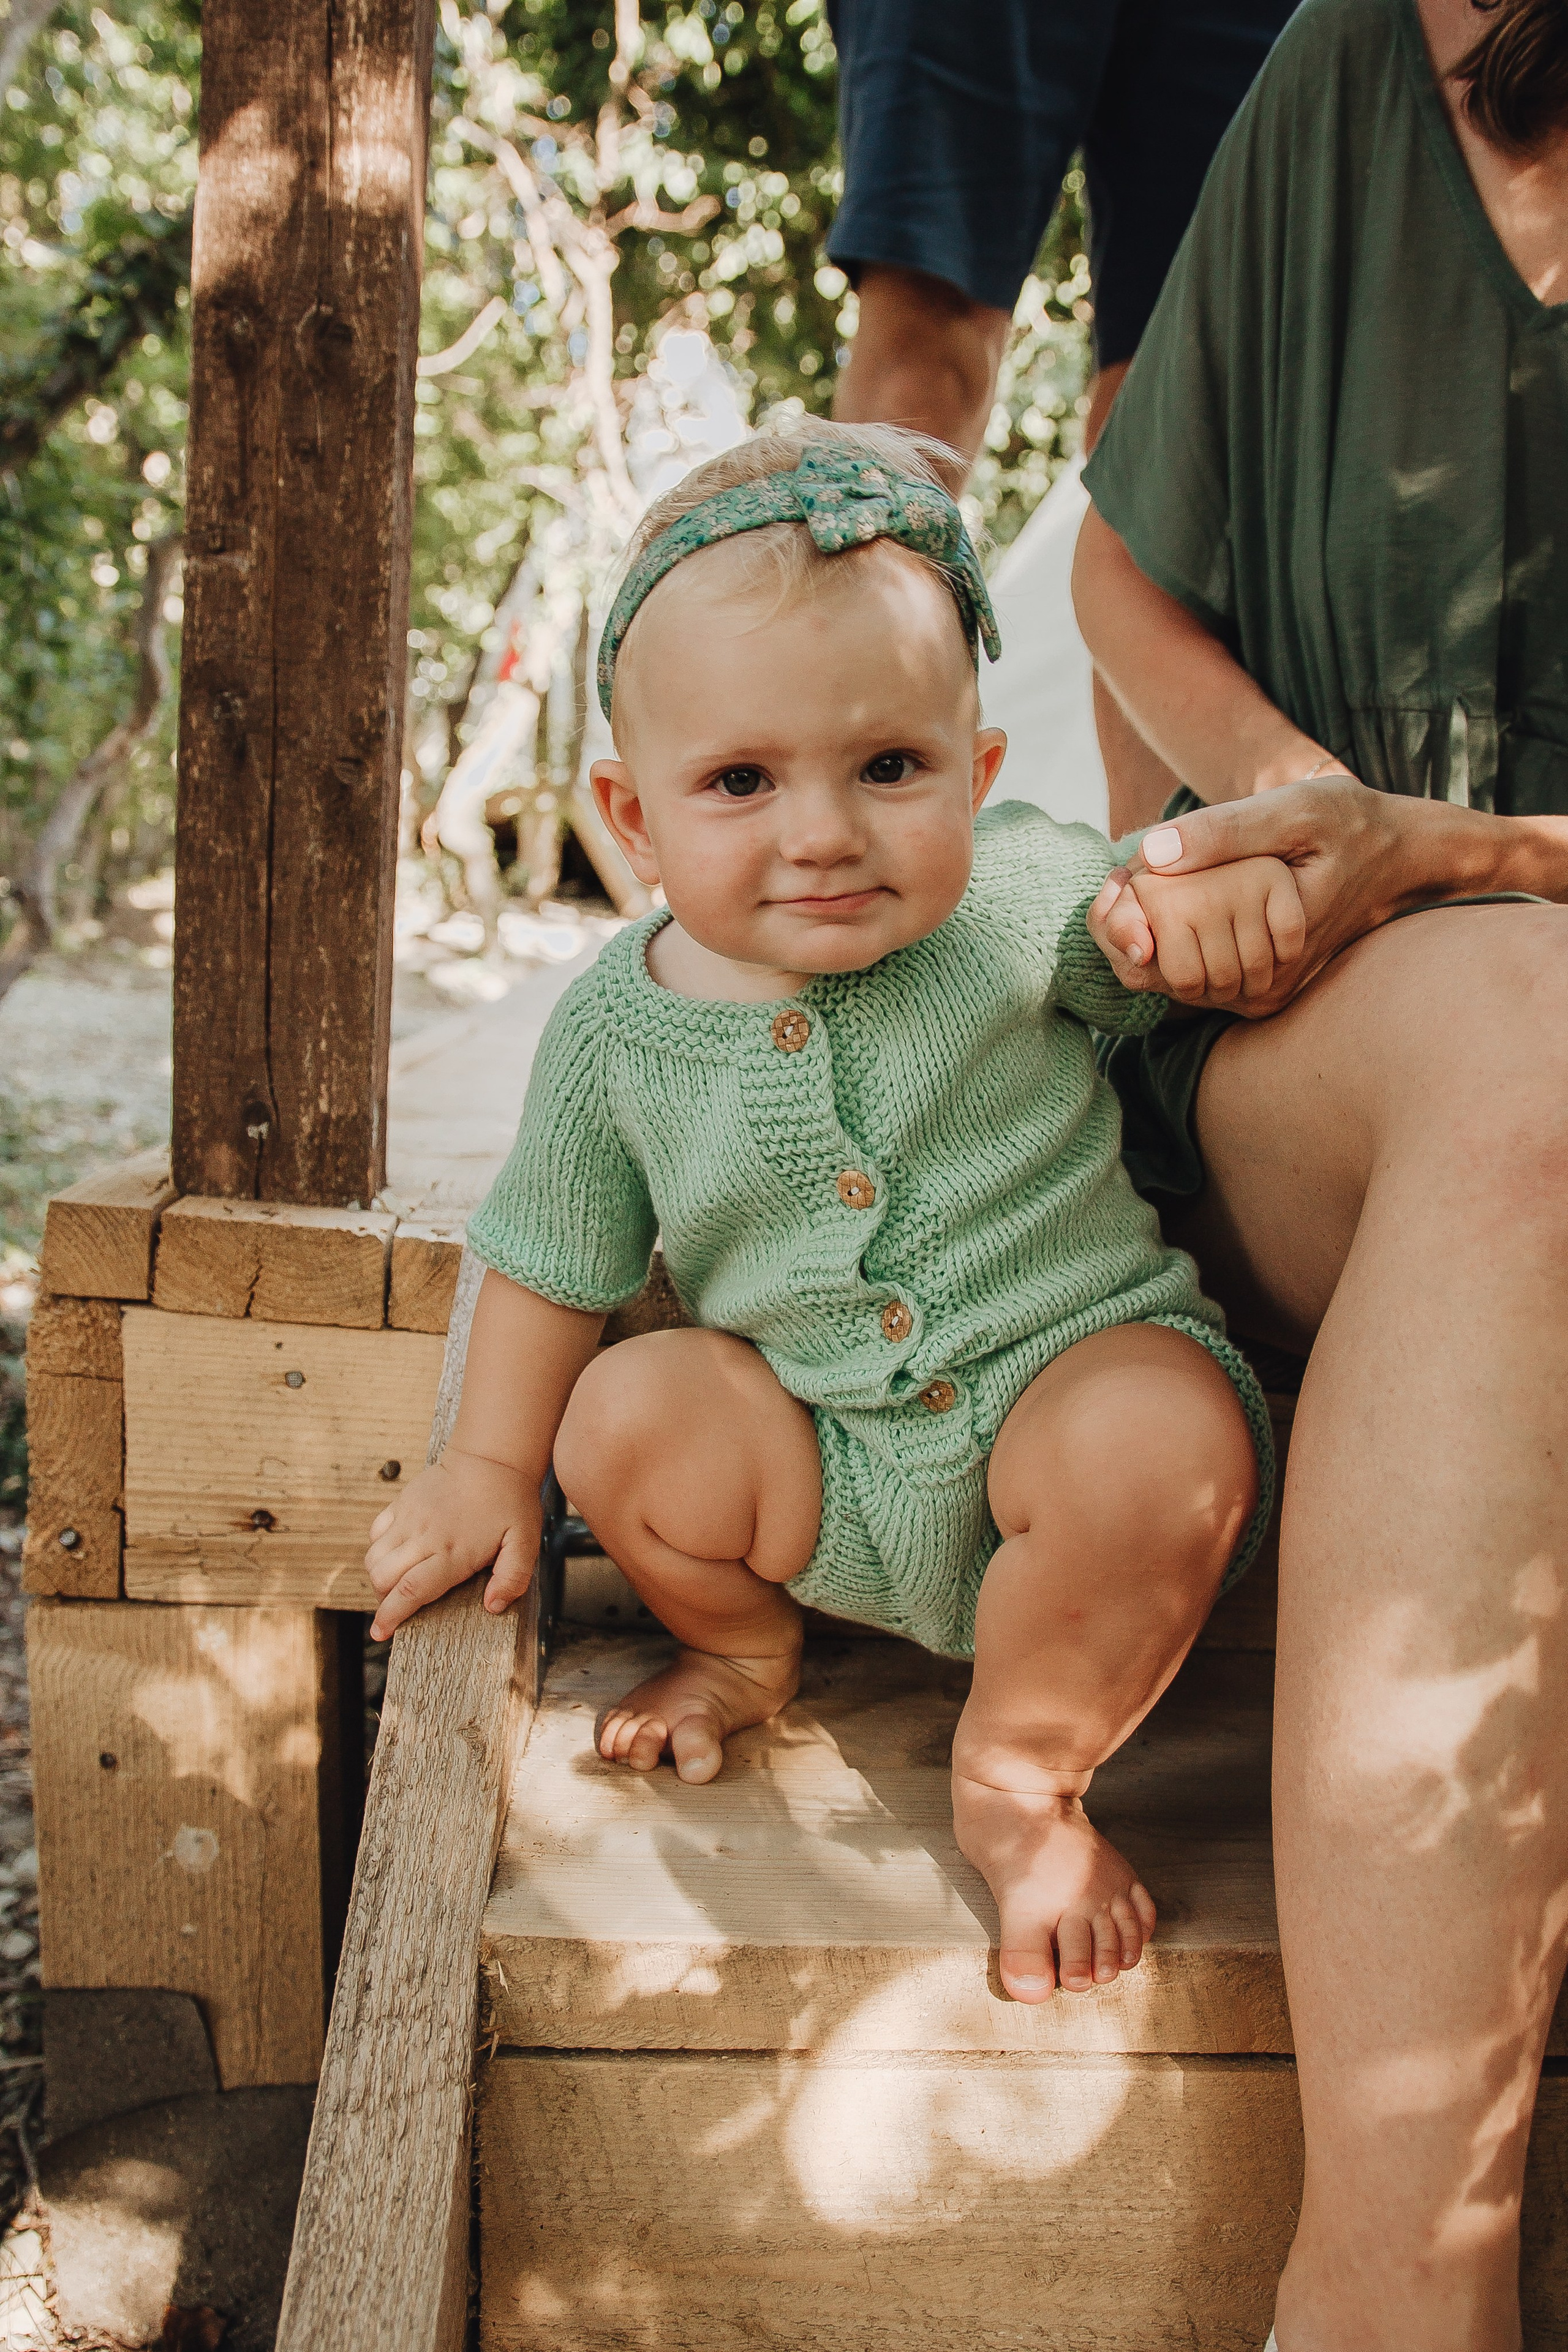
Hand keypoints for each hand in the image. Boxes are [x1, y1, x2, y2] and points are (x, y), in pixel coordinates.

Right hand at [366, 1447, 540, 1641]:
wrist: (491, 1457)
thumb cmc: (510, 1502)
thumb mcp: (524, 1543)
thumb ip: (511, 1578)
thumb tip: (492, 1607)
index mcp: (451, 1552)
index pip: (409, 1591)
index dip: (390, 1616)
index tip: (380, 1633)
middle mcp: (423, 1537)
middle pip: (383, 1578)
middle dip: (384, 1599)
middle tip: (398, 1606)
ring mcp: (409, 1517)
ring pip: (374, 1557)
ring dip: (379, 1576)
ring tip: (397, 1583)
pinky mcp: (402, 1502)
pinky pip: (376, 1532)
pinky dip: (379, 1548)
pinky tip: (397, 1554)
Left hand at [1088, 777, 1438, 1017]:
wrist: (1398, 857)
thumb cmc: (1349, 824)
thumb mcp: (1292, 810)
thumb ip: (1224, 832)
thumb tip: (1152, 853)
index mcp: (1269, 946)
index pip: (1160, 960)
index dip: (1122, 921)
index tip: (1114, 879)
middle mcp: (1264, 987)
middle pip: (1158, 977)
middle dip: (1132, 927)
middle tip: (1122, 878)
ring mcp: (1263, 995)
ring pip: (1173, 982)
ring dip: (1151, 936)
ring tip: (1147, 884)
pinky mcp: (1262, 992)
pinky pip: (1197, 978)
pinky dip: (1176, 943)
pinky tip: (1177, 901)